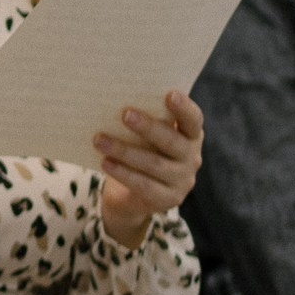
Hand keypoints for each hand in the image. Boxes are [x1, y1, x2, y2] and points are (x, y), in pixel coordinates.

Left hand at [97, 89, 202, 248]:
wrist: (133, 196)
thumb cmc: (140, 152)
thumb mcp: (145, 136)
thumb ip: (142, 120)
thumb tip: (115, 97)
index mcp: (191, 135)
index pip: (194, 119)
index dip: (184, 107)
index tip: (170, 94)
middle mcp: (192, 157)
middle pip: (172, 141)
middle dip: (147, 127)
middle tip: (124, 114)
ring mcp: (182, 180)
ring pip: (154, 163)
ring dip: (125, 150)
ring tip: (99, 139)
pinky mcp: (168, 200)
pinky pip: (144, 184)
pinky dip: (123, 173)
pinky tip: (105, 162)